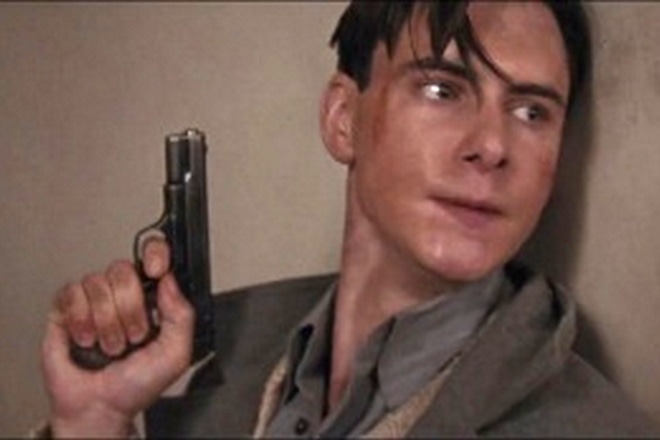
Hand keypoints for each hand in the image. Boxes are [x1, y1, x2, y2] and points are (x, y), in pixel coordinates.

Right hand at [41, 238, 193, 437]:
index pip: (154, 255)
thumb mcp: (175, 354)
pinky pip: (71, 293)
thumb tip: (170, 281)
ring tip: (111, 346)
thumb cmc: (137, 384)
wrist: (101, 408)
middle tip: (134, 336)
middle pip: (124, 270)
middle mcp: (123, 293)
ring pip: (98, 283)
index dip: (155, 253)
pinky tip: (86, 339)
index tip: (156, 270)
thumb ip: (181, 315)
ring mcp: (94, 299)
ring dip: (107, 323)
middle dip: (131, 309)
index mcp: (152, 297)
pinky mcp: (66, 308)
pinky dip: (81, 321)